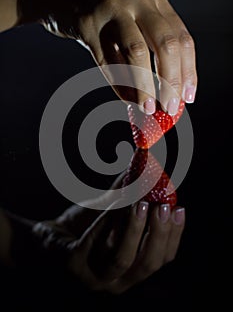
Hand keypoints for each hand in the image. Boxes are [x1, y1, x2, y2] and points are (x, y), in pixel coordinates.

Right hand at [17, 0, 196, 114]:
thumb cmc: (107, 17)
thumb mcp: (135, 22)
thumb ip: (152, 50)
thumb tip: (165, 93)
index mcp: (155, 1)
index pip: (182, 39)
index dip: (188, 72)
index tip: (187, 97)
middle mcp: (137, 1)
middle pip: (165, 44)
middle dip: (171, 81)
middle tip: (169, 107)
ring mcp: (111, 10)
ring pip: (137, 52)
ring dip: (145, 85)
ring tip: (147, 107)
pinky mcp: (88, 24)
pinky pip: (108, 60)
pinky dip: (119, 83)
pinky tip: (126, 98)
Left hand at [33, 197, 184, 293]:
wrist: (47, 237)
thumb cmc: (82, 226)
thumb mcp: (110, 210)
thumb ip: (128, 193)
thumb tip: (144, 165)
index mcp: (132, 269)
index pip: (162, 258)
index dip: (173, 234)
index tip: (179, 208)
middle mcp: (117, 280)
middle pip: (147, 263)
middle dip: (158, 233)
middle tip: (163, 206)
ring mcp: (94, 276)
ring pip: (122, 258)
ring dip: (134, 228)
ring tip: (140, 202)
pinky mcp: (73, 265)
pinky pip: (93, 244)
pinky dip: (106, 221)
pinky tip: (112, 202)